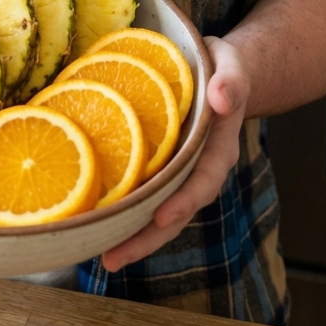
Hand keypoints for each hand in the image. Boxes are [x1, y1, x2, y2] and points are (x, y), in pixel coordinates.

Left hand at [101, 35, 249, 272]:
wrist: (220, 75)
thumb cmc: (224, 70)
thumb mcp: (232, 67)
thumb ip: (232, 82)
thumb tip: (221, 99)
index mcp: (218, 151)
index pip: (203, 182)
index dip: (184, 201)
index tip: (162, 216)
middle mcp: (198, 170)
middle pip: (174, 213)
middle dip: (146, 238)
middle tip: (113, 258)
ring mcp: (177, 172)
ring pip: (155, 211)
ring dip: (130, 234)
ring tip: (99, 255)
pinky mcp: (159, 167)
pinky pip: (142, 192)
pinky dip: (123, 209)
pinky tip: (92, 219)